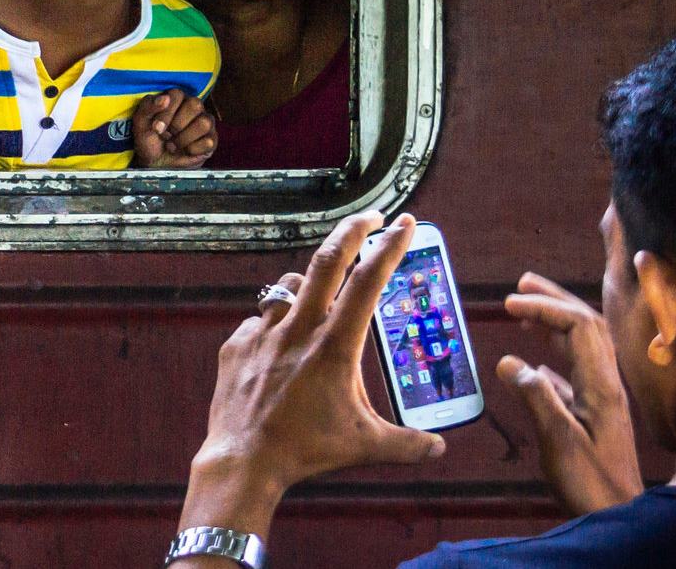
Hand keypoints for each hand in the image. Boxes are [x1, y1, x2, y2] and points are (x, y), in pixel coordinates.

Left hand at [132, 89, 216, 168]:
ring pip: (204, 123)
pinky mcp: (211, 140)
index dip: (166, 113)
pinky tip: (185, 151)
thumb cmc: (148, 140)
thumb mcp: (140, 123)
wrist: (155, 164)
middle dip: (176, 125)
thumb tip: (165, 98)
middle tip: (167, 135)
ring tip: (173, 144)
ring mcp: (205, 123)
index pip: (177, 95)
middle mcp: (193, 107)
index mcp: (175, 98)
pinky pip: (209, 142)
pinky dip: (192, 150)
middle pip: (195, 105)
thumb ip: (148, 107)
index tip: (156, 128)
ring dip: (184, 138)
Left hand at [178, 213, 445, 544]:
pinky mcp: (237, 343)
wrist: (244, 459)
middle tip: (371, 216)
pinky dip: (274, 326)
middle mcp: (298, 329)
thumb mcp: (365, 446)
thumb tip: (439, 448)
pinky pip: (259, 321)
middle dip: (352, 229)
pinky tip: (281, 347)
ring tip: (323, 299)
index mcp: (335, 345)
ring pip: (289, 287)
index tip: (404, 224)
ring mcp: (262, 332)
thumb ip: (407, 444)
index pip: (368, 282)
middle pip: (327, 260)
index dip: (389, 248)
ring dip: (309, 285)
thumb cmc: (306, 451)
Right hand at [496, 271, 644, 514]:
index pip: (578, 326)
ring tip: (525, 312)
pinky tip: (535, 364)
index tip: (509, 304)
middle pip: (587, 326)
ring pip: (583, 346)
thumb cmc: (590, 483)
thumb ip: (536, 398)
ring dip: (555, 323)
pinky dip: (554, 356)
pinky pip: (576, 372)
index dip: (545, 308)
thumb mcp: (558, 440)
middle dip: (554, 300)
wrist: (619, 515)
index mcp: (601, 385)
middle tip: (519, 287)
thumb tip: (508, 361)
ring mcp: (603, 398)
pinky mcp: (596, 414)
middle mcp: (607, 384)